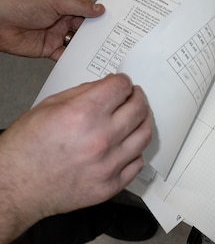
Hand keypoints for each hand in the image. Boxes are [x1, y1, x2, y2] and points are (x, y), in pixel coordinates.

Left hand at [0, 0, 104, 59]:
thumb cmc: (18, 3)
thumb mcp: (54, 0)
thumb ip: (78, 6)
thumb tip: (98, 8)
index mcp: (62, 4)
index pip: (85, 11)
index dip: (97, 16)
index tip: (110, 23)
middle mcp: (60, 19)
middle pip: (83, 28)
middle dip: (95, 33)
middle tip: (108, 39)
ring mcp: (55, 35)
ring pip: (76, 43)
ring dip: (86, 47)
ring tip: (99, 50)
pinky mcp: (49, 49)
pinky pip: (65, 56)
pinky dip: (73, 59)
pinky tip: (82, 59)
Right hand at [0, 74, 151, 241]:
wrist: (16, 186)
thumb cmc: (26, 147)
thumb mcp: (50, 106)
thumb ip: (84, 92)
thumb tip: (109, 86)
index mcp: (84, 114)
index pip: (121, 87)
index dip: (123, 82)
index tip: (123, 84)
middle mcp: (101, 138)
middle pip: (139, 109)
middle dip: (138, 97)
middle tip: (134, 97)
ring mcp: (108, 165)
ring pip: (144, 135)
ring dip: (143, 121)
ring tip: (137, 117)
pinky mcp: (111, 185)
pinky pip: (137, 163)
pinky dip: (135, 151)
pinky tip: (128, 145)